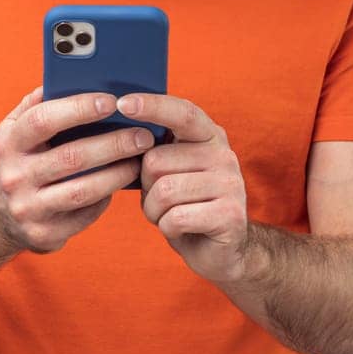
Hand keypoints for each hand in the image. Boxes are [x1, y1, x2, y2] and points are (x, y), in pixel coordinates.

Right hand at [0, 85, 153, 253]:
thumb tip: (72, 74)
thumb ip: (39, 102)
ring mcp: (28, 208)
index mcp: (8, 141)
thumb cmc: (22, 158)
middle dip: (113, 143)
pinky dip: (107, 197)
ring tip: (140, 159)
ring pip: (83, 190)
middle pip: (72, 157)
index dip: (78, 108)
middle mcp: (14, 175)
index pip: (43, 120)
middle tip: (143, 134)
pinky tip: (123, 183)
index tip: (112, 101)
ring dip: (118, 173)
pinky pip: (85, 214)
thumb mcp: (16, 129)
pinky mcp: (44, 234)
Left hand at [120, 93, 251, 283]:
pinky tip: (182, 229)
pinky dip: (167, 229)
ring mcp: (231, 184)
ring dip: (155, 211)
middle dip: (145, 187)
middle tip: (160, 199)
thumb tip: (120, 132)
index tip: (123, 103)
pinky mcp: (230, 215)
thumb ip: (156, 149)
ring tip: (170, 215)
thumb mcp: (171, 170)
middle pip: (157, 161)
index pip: (182, 113)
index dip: (153, 106)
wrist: (220, 250)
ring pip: (164, 192)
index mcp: (209, 135)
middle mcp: (224, 154)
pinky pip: (175, 218)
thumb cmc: (184, 204)